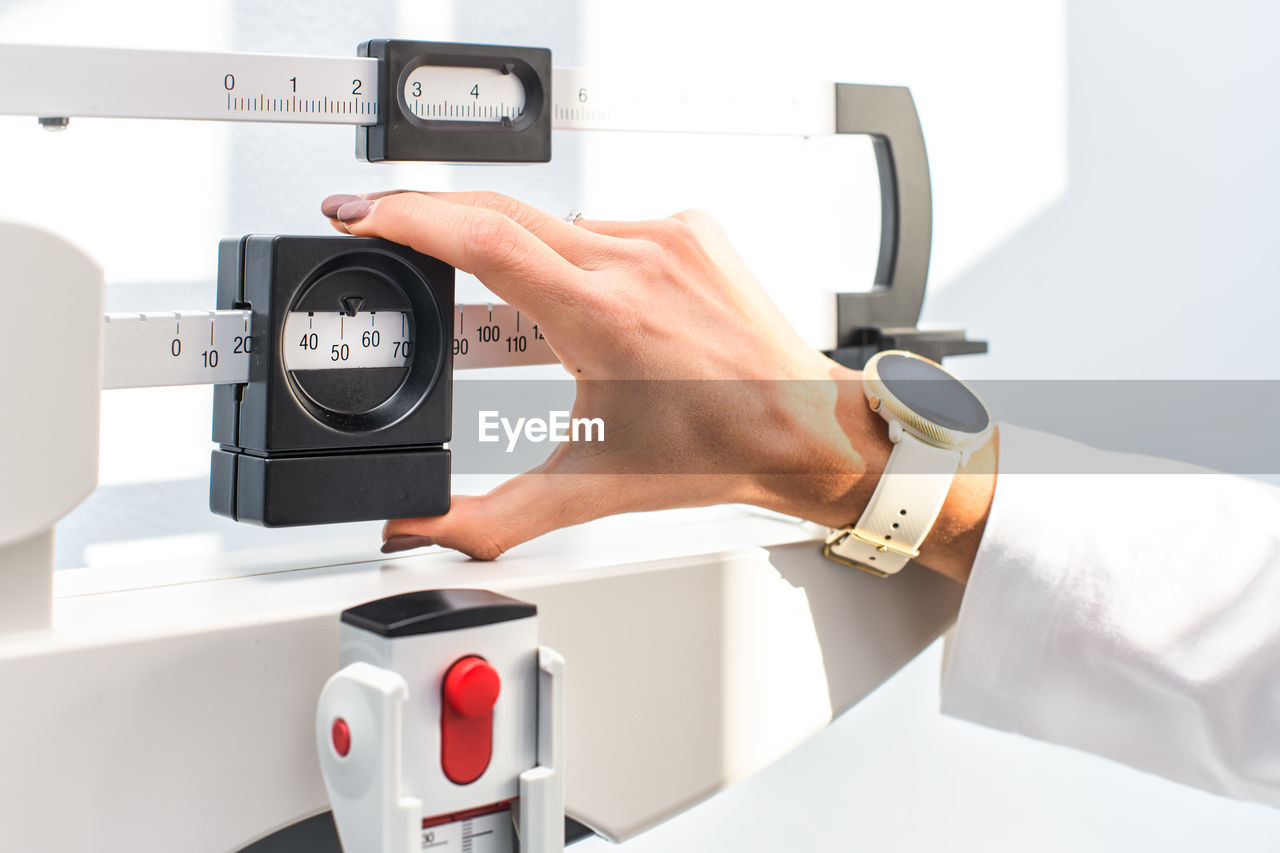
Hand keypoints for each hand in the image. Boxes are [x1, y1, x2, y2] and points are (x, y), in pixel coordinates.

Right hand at [320, 191, 995, 581]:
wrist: (802, 427)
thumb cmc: (715, 452)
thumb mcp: (586, 491)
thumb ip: (488, 519)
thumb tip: (419, 534)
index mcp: (602, 317)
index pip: (481, 239)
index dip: (406, 218)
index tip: (360, 211)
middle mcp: (634, 262)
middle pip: (500, 211)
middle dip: (428, 212)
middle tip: (382, 224)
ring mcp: (665, 237)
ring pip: (555, 223)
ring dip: (518, 251)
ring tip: (521, 310)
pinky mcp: (688, 227)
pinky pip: (605, 226)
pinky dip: (579, 254)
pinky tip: (593, 296)